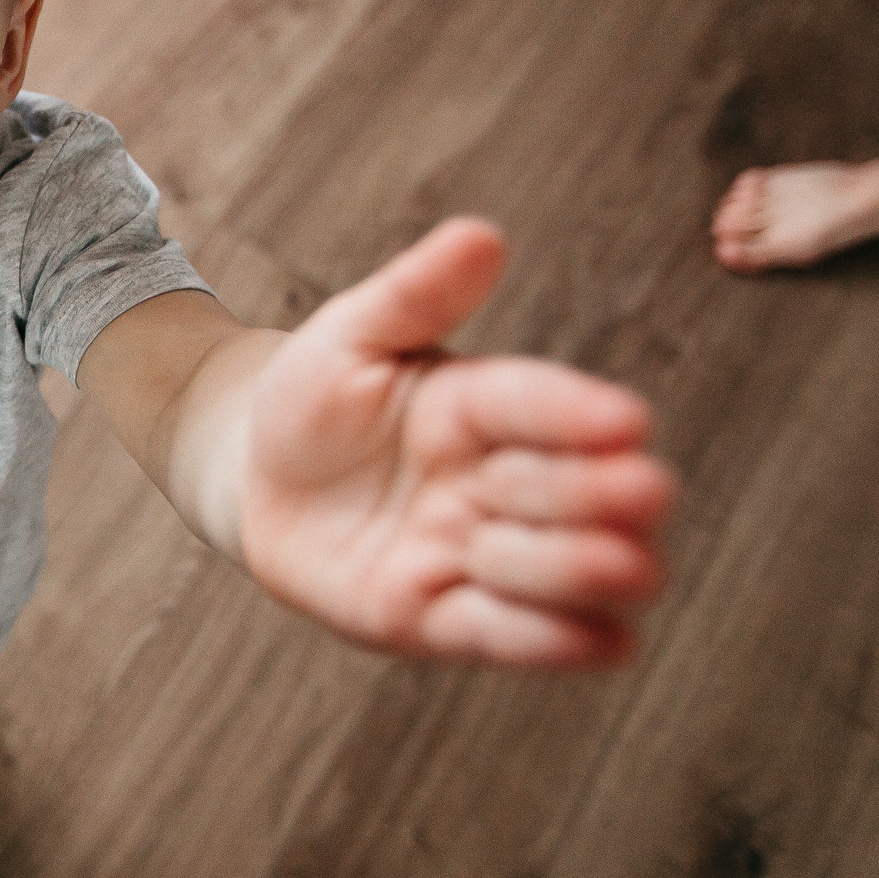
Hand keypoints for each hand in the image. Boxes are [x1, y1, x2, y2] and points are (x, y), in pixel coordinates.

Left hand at [241, 218, 674, 666]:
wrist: (255, 480)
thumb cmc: (314, 399)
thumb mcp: (348, 338)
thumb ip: (413, 295)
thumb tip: (481, 235)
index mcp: (487, 404)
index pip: (548, 405)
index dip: (584, 415)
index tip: (623, 422)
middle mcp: (509, 482)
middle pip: (597, 494)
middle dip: (591, 495)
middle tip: (547, 486)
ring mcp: (487, 554)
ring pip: (583, 575)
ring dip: (579, 568)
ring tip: (540, 554)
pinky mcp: (448, 619)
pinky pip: (528, 642)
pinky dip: (566, 641)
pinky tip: (597, 637)